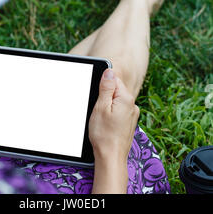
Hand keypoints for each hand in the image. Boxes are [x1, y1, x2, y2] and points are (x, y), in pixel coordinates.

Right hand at [89, 68, 138, 192]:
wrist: (111, 158)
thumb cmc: (104, 134)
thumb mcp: (101, 107)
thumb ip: (106, 87)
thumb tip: (109, 71)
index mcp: (126, 98)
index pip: (114, 79)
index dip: (102, 84)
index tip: (96, 94)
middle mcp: (132, 105)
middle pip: (116, 90)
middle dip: (105, 95)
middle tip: (97, 109)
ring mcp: (132, 114)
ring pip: (117, 100)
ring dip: (107, 105)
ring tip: (101, 118)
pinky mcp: (129, 122)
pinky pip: (119, 110)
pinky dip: (111, 113)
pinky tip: (106, 123)